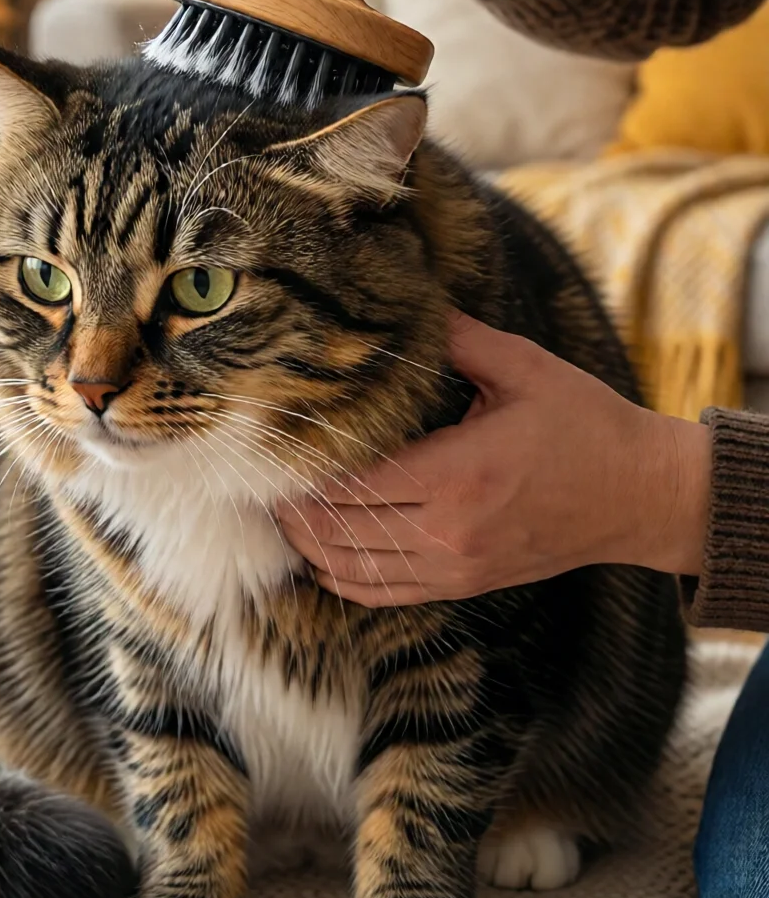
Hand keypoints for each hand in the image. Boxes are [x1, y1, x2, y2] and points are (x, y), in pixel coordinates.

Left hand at [279, 313, 711, 605]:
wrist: (638, 494)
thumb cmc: (583, 424)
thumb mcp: (523, 368)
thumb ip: (457, 339)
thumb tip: (408, 303)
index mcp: (457, 472)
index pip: (353, 481)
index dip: (304, 469)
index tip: (274, 445)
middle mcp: (448, 530)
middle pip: (340, 528)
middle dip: (293, 505)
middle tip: (258, 476)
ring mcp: (455, 566)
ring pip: (353, 567)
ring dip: (307, 543)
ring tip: (277, 511)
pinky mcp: (465, 584)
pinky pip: (384, 593)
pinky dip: (341, 579)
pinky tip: (316, 556)